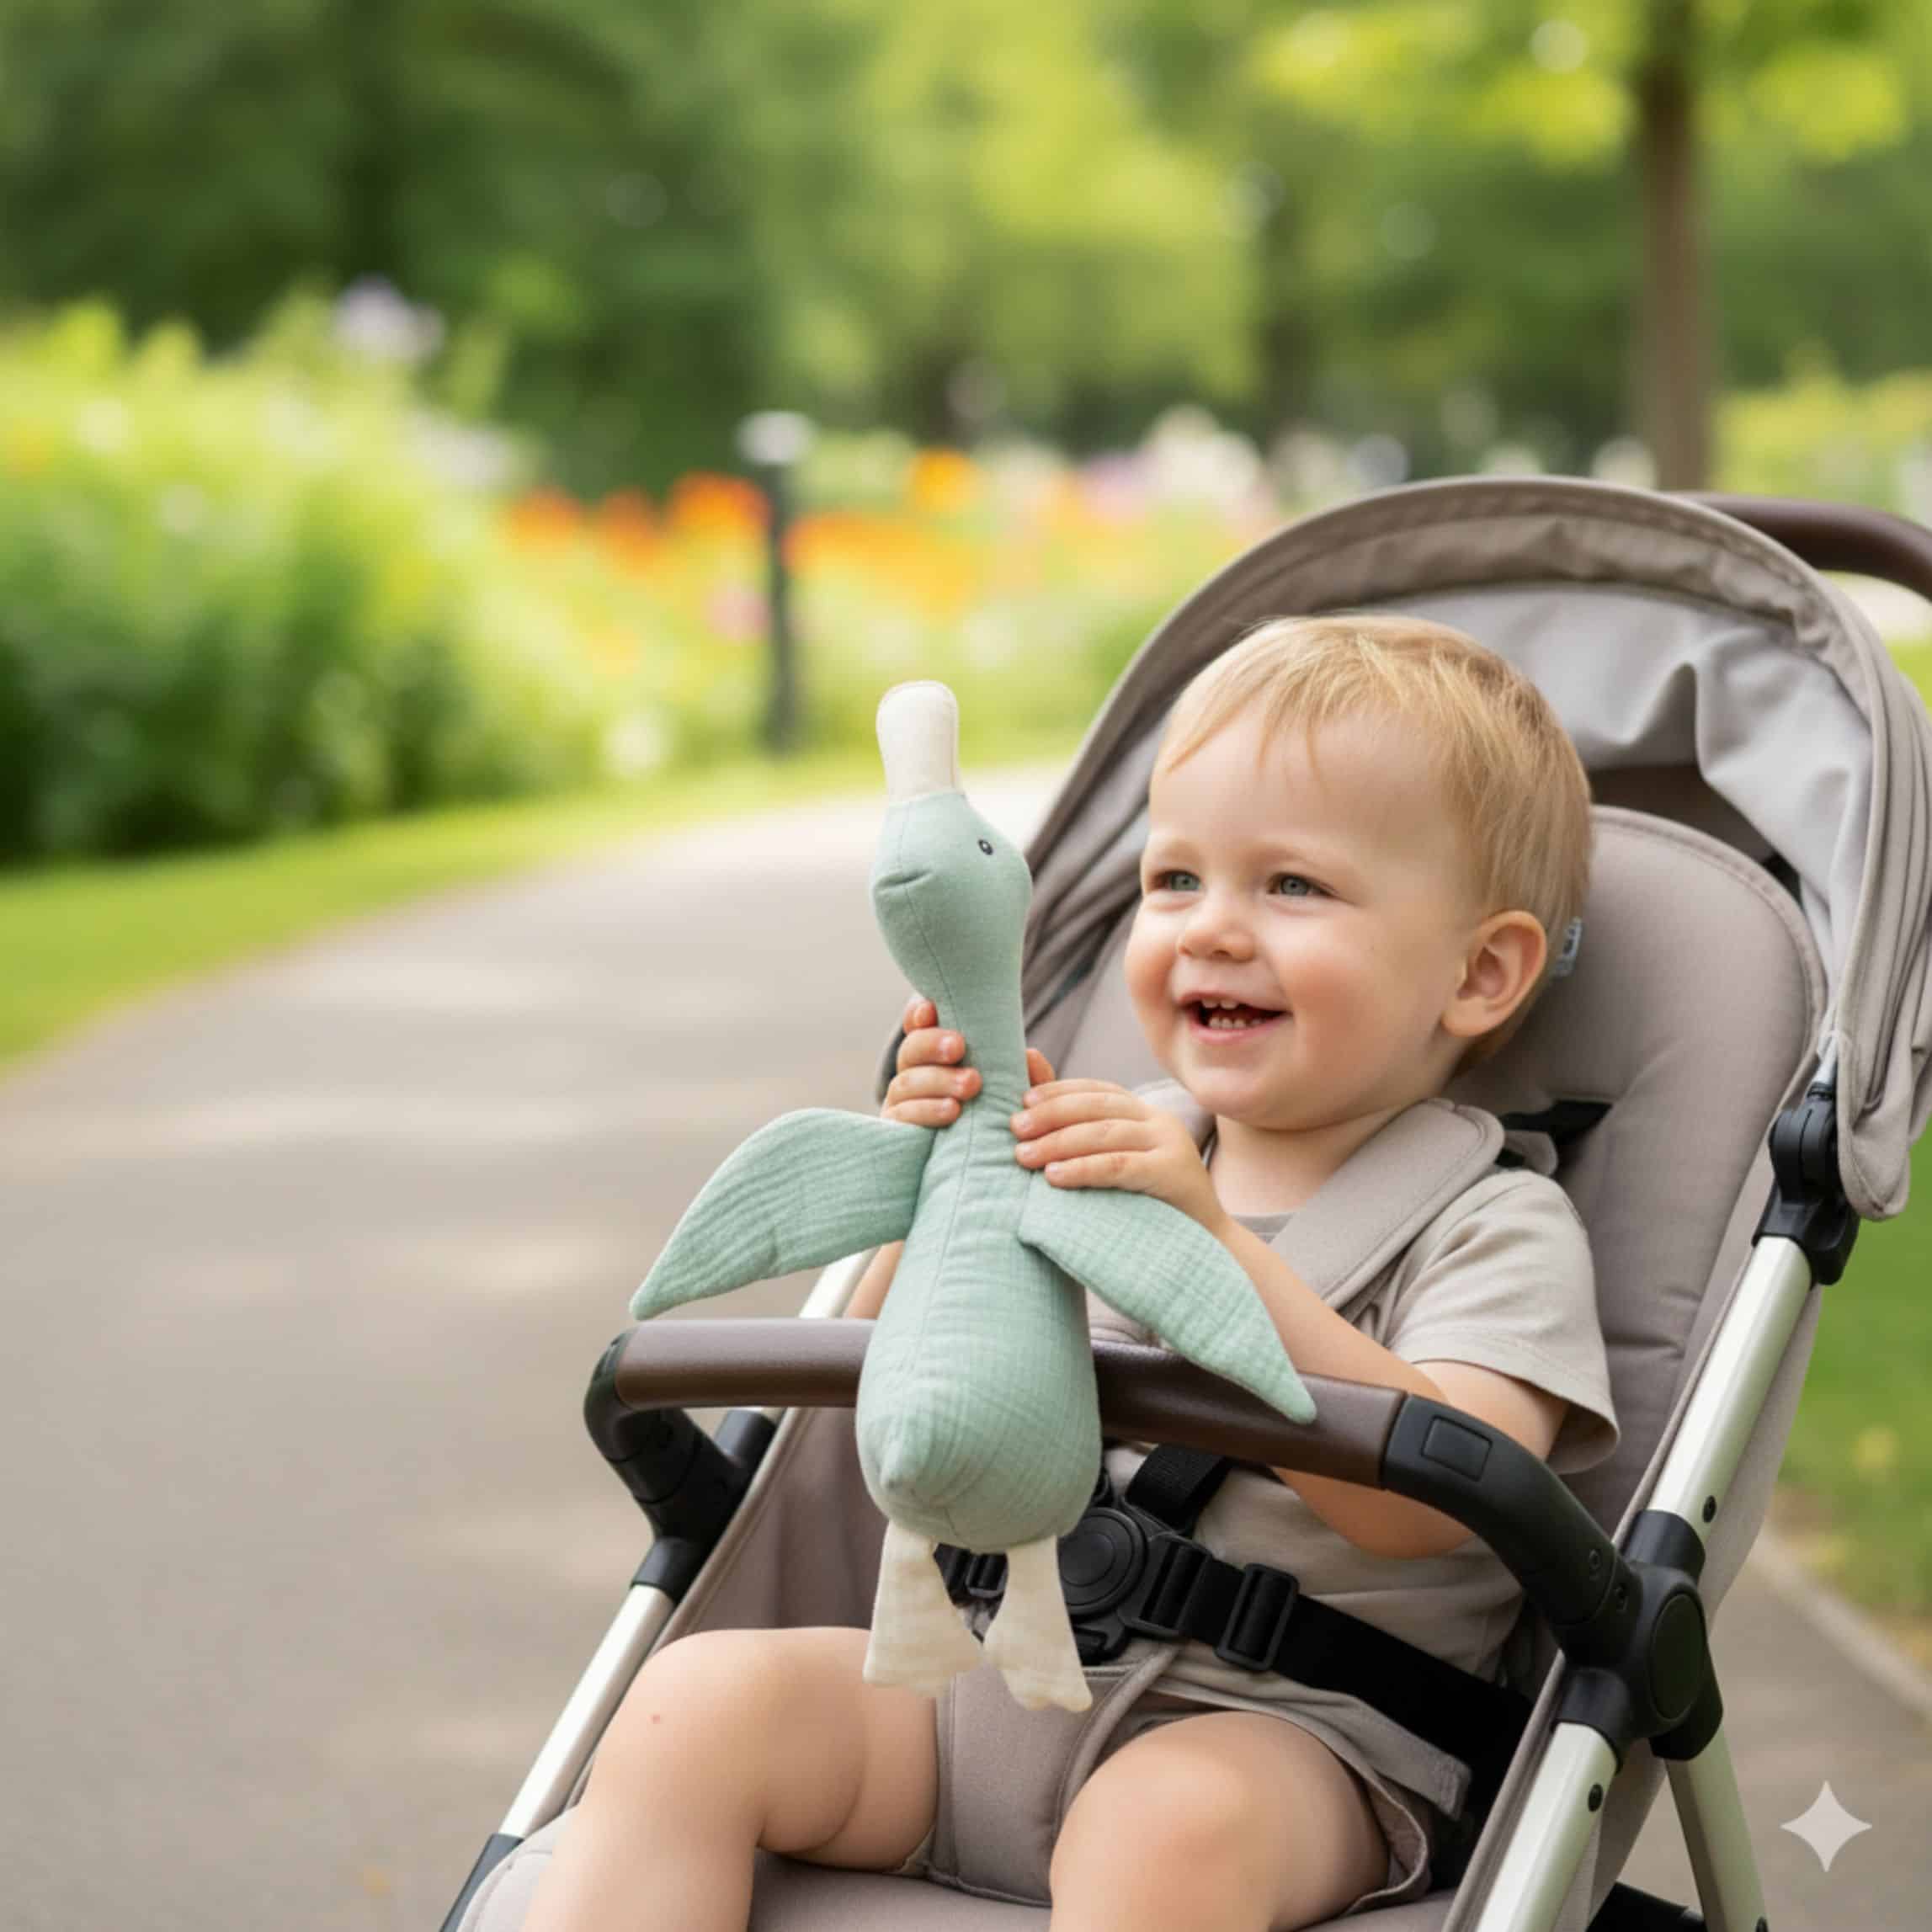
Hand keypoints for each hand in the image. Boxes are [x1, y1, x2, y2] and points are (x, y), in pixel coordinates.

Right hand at [880, 994, 1054, 1127]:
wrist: (986, 1178)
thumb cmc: (1004, 1126)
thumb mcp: (1024, 1100)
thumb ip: (1032, 1078)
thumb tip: (1029, 1055)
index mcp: (938, 1058)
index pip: (919, 1027)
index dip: (920, 1014)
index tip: (932, 1009)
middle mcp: (915, 1076)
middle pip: (910, 1050)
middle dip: (932, 1044)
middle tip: (960, 1047)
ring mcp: (902, 1104)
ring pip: (905, 1081)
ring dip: (936, 1079)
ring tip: (969, 1085)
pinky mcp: (898, 1133)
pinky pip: (901, 1116)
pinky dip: (926, 1110)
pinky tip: (952, 1111)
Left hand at [1009, 1080, 1228, 1235]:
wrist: (1203, 1250)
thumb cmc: (1147, 1210)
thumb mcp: (1117, 1168)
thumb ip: (1085, 1139)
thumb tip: (1036, 1111)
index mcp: (1147, 1115)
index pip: (1098, 1090)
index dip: (1058, 1090)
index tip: (1022, 1100)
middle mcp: (1160, 1121)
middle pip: (1097, 1106)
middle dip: (1051, 1114)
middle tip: (1015, 1129)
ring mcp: (1170, 1144)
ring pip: (1105, 1132)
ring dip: (1058, 1141)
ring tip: (1024, 1156)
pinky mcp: (1172, 1173)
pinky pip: (1119, 1165)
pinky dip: (1082, 1168)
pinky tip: (1054, 1176)